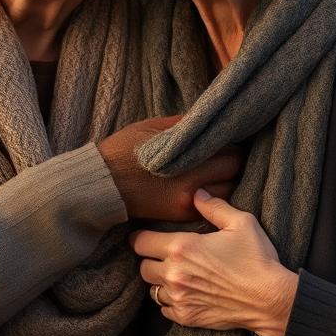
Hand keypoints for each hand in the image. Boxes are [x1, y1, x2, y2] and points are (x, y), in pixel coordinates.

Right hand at [97, 116, 242, 220]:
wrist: (101, 184)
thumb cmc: (124, 150)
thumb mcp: (154, 128)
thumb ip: (186, 125)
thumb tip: (211, 119)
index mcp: (188, 159)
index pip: (231, 151)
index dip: (233, 143)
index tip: (229, 138)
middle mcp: (193, 184)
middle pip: (234, 171)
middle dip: (234, 160)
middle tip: (227, 152)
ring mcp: (188, 203)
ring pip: (228, 191)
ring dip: (228, 179)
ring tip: (218, 169)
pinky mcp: (181, 215)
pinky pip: (211, 206)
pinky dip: (215, 195)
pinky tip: (207, 184)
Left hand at [129, 189, 297, 335]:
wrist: (270, 300)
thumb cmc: (257, 260)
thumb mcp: (240, 223)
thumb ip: (214, 206)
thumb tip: (197, 194)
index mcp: (182, 247)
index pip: (140, 242)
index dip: (141, 238)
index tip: (146, 237)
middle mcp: (175, 274)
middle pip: (143, 267)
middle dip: (151, 260)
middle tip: (164, 256)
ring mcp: (180, 298)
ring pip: (152, 289)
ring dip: (160, 282)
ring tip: (176, 275)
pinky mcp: (188, 317)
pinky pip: (164, 309)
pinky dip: (170, 301)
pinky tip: (185, 293)